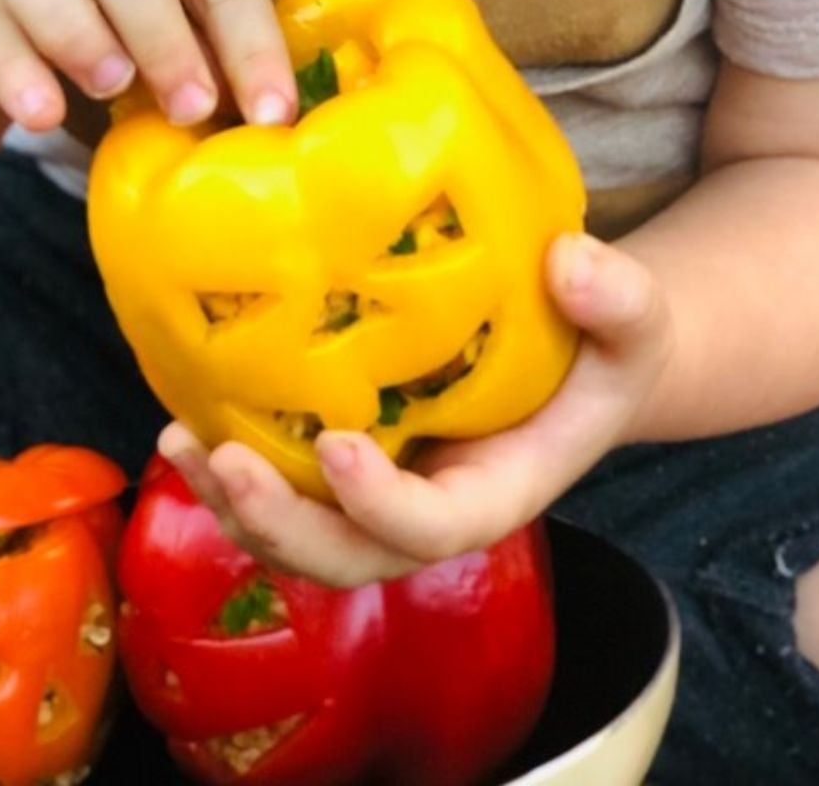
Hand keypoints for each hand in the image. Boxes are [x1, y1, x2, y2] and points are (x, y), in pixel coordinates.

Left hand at [159, 230, 673, 587]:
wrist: (581, 360)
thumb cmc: (606, 348)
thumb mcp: (638, 321)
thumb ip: (620, 298)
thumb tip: (570, 262)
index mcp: (498, 492)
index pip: (434, 529)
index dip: (382, 505)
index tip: (339, 448)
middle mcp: (430, 507)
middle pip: (346, 557)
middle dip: (280, 525)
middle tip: (225, 462)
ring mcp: (384, 491)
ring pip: (299, 535)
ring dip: (234, 504)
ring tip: (180, 441)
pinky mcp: (349, 459)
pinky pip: (285, 486)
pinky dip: (230, 466)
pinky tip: (185, 417)